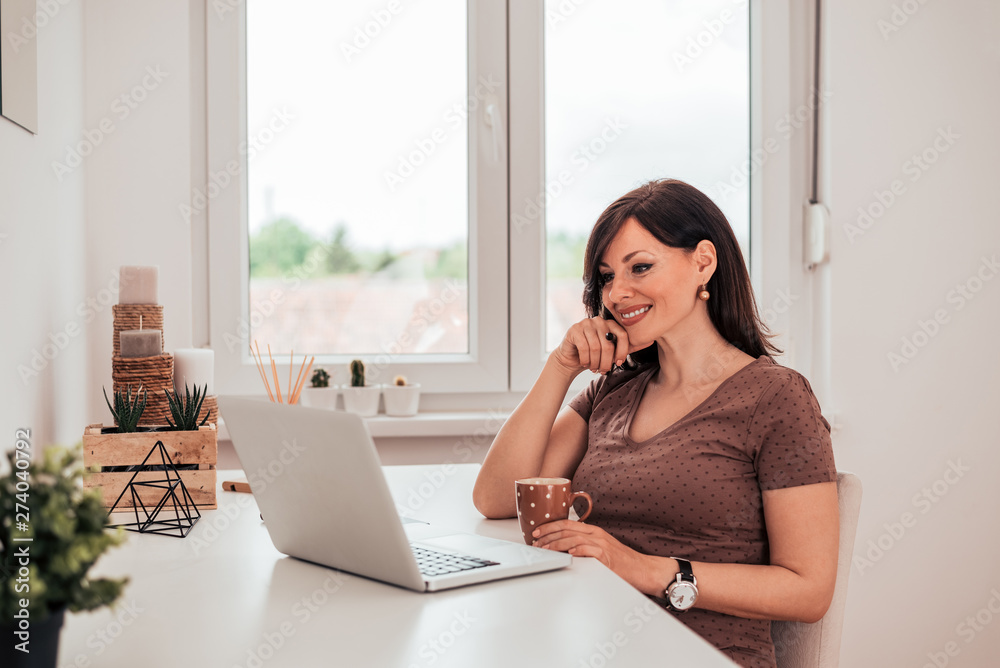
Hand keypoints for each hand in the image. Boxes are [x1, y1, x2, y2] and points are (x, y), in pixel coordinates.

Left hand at [532, 519, 651, 587]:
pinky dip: (579, 550)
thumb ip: (584, 546)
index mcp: (594, 531)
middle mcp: (597, 535)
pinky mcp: (608, 557)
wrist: (643, 569)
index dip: (550, 526)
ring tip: (545, 549)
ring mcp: (602, 544)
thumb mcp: (601, 549)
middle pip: (567, 529)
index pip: (567, 523)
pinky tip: (569, 553)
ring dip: (557, 544)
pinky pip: (591, 550)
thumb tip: (563, 550)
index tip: (536, 531)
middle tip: (535, 541)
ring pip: (574, 539)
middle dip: (548, 535)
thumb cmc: (622, 562)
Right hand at [551, 316, 631, 375]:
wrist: (572, 358)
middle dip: (607, 362)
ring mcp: (585, 323)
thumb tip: (651, 340)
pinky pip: (584, 348)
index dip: (622, 351)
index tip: (618, 363)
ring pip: (596, 348)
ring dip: (595, 363)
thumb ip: (629, 346)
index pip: (622, 335)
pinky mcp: (574, 329)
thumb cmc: (595, 355)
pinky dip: (585, 359)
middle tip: (603, 371)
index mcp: (610, 323)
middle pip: (608, 344)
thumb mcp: (613, 351)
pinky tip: (584, 363)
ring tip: (594, 368)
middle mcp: (599, 320)